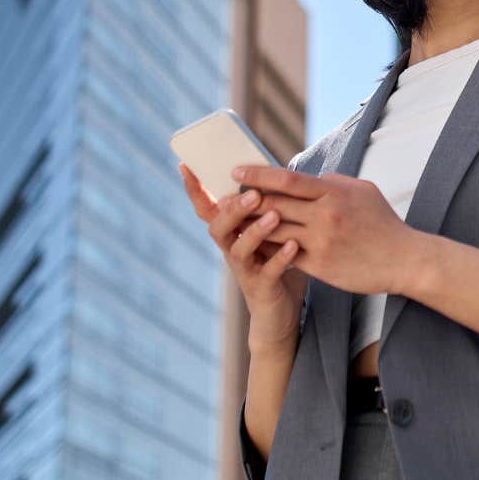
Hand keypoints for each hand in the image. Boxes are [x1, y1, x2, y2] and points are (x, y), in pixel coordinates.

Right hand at [178, 162, 305, 352]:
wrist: (280, 313)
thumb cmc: (275, 264)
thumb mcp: (269, 233)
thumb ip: (266, 207)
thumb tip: (274, 171)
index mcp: (231, 232)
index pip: (207, 208)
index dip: (194, 190)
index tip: (185, 166)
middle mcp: (231, 249)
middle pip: (219, 226)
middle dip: (233, 208)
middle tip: (253, 193)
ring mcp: (244, 270)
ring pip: (239, 249)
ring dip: (256, 231)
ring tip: (274, 215)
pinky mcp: (261, 288)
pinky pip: (268, 272)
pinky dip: (280, 258)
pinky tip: (293, 246)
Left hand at [232, 165, 427, 295]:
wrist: (405, 259)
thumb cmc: (383, 223)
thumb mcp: (363, 190)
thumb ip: (333, 182)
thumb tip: (310, 178)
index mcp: (334, 192)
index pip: (287, 179)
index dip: (258, 174)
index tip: (237, 172)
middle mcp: (325, 215)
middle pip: (274, 204)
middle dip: (245, 201)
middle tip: (225, 199)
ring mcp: (321, 242)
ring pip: (275, 231)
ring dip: (251, 227)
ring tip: (234, 222)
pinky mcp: (321, 266)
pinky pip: (286, 255)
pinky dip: (269, 249)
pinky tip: (256, 245)